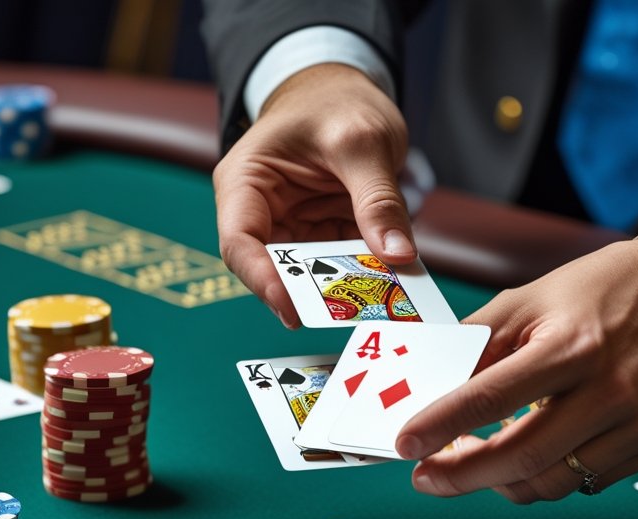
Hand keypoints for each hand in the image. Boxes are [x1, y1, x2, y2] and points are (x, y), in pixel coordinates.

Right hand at [212, 63, 413, 327]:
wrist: (345, 88)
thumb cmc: (337, 101)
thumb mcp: (362, 142)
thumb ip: (378, 199)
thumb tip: (398, 256)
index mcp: (246, 182)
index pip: (239, 242)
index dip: (261, 280)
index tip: (293, 307)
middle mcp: (263, 212)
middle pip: (276, 268)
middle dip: (313, 292)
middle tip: (349, 311)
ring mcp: (294, 228)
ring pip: (314, 275)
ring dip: (345, 288)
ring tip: (378, 298)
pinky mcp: (323, 235)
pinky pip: (342, 265)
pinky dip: (365, 273)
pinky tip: (391, 281)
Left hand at [396, 238, 637, 502]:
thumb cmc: (606, 290)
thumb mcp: (532, 298)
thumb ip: (479, 344)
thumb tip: (430, 388)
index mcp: (572, 346)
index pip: (490, 398)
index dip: (440, 427)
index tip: (405, 446)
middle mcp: (612, 390)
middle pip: (521, 457)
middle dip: (463, 475)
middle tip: (427, 476)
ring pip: (553, 482)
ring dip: (503, 481)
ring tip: (479, 461)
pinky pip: (588, 480)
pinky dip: (549, 473)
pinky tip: (534, 451)